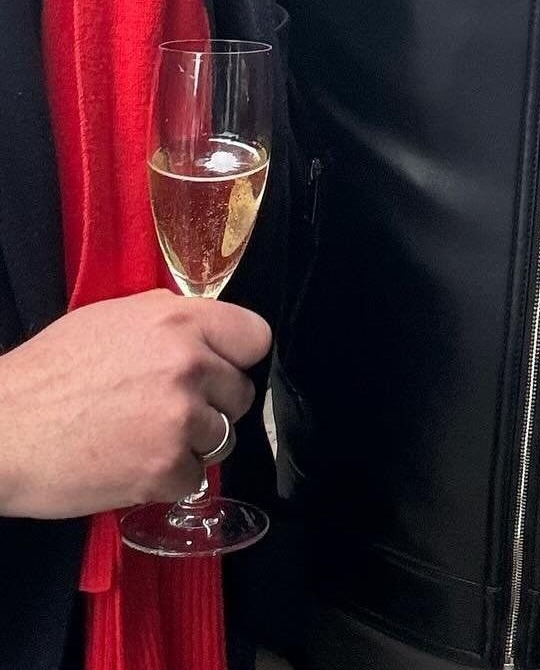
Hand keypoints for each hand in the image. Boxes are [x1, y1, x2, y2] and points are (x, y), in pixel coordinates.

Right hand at [0, 289, 270, 518]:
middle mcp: (190, 365)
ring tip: (146, 439)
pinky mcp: (164, 470)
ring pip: (222, 438)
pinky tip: (134, 466)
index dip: (237, 357)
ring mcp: (180, 419)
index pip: (256, 337)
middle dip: (213, 404)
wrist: (1, 430)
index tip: (219, 369)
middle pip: (241, 393)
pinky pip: (195, 478)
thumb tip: (205, 334)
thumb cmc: (48, 372)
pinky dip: (169, 479)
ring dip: (192, 444)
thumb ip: (170, 321)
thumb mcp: (114, 319)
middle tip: (169, 411)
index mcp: (179, 321)